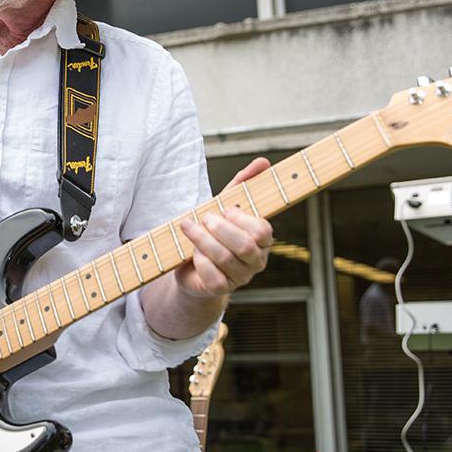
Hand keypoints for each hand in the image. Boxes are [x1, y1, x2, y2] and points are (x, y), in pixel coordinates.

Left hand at [176, 157, 274, 298]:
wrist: (192, 265)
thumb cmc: (214, 231)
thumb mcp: (226, 204)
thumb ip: (244, 183)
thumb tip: (263, 162)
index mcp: (263, 240)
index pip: (263, 230)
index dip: (242, 218)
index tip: (225, 208)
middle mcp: (256, 261)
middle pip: (245, 245)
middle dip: (220, 228)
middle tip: (204, 217)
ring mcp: (240, 277)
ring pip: (225, 258)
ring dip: (203, 239)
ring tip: (189, 227)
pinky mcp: (221, 289)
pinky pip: (212, 276)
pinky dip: (199, 260)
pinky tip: (192, 252)